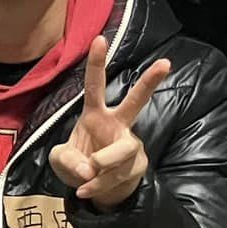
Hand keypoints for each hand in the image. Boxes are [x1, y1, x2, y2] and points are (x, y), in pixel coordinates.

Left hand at [47, 38, 170, 210]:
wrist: (95, 187)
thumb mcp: (60, 160)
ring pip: (122, 149)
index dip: (96, 63)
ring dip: (102, 164)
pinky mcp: (137, 164)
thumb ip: (67, 160)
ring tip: (86, 177)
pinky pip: (119, 174)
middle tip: (166, 63)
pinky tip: (86, 189)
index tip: (100, 38)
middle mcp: (117, 124)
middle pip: (135, 101)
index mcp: (95, 114)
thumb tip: (89, 168)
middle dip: (149, 82)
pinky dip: (98, 185)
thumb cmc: (77, 162)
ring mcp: (130, 143)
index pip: (95, 86)